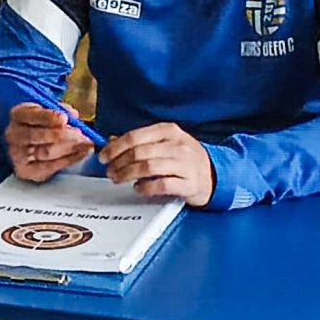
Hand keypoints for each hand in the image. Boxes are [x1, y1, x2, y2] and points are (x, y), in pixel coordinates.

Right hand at [4, 102, 96, 181]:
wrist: (26, 142)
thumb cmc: (40, 124)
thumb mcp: (48, 110)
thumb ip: (60, 110)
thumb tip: (72, 115)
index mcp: (18, 115)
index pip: (32, 115)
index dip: (48, 117)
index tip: (64, 118)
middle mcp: (14, 134)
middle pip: (38, 136)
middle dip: (63, 135)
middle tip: (81, 135)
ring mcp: (18, 154)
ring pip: (46, 152)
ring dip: (70, 148)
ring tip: (85, 144)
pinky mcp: (26, 171)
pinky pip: (49, 167)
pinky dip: (68, 160)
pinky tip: (80, 154)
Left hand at [101, 122, 215, 204]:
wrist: (215, 175)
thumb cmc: (185, 159)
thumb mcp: (166, 143)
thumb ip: (142, 142)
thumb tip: (113, 142)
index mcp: (169, 131)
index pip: (135, 136)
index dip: (115, 147)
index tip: (104, 156)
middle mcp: (177, 146)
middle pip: (139, 152)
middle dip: (118, 163)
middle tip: (109, 171)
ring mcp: (184, 164)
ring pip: (148, 167)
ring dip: (128, 174)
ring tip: (119, 179)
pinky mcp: (189, 184)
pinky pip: (162, 185)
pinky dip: (146, 187)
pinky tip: (139, 188)